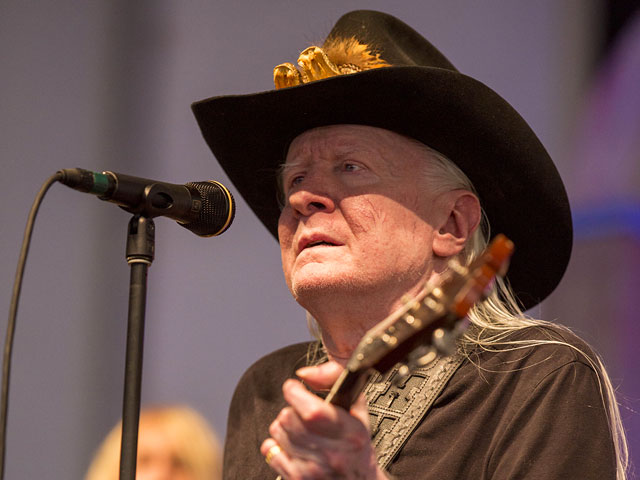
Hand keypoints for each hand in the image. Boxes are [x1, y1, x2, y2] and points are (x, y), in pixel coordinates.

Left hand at [261, 361, 386, 479]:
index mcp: (349, 433)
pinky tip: (290, 445)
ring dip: (283, 426)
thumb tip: (309, 373)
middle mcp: (330, 453)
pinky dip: (275, 445)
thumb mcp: (360, 416)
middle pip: (288, 419)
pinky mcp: (297, 479)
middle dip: (290, 409)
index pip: (311, 411)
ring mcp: (312, 469)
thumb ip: (341, 388)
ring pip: (278, 433)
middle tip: (299, 411)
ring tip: (298, 430)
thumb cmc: (358, 450)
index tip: (293, 387)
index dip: (295, 393)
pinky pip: (270, 452)